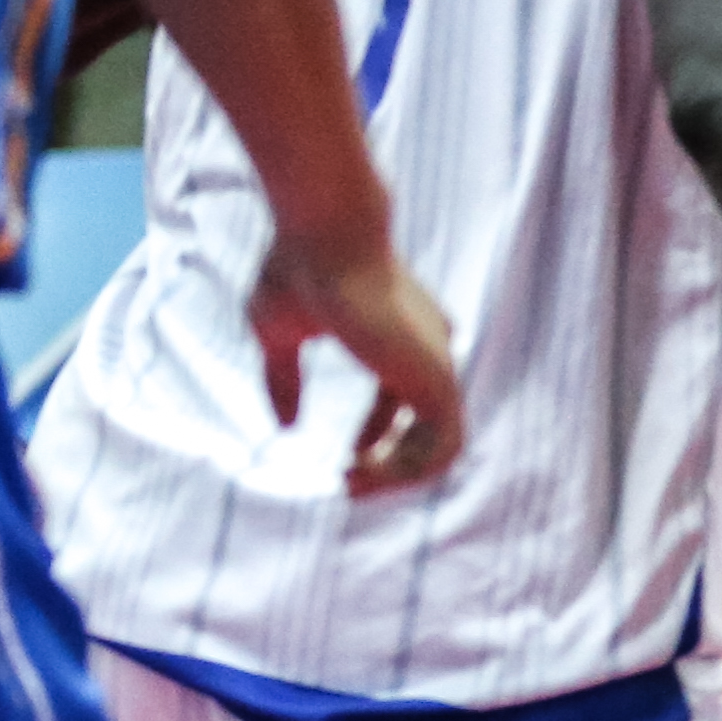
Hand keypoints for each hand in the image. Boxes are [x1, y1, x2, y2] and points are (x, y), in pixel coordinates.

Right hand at [248, 221, 462, 494]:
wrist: (326, 237)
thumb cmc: (298, 271)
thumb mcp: (278, 334)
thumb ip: (284, 380)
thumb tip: (285, 427)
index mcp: (401, 337)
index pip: (401, 401)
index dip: (375, 437)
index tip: (342, 462)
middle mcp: (428, 351)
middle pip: (426, 429)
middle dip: (390, 465)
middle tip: (347, 483)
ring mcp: (438, 365)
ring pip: (441, 447)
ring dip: (397, 477)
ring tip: (351, 483)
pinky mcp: (439, 379)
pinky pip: (444, 449)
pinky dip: (406, 472)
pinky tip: (362, 470)